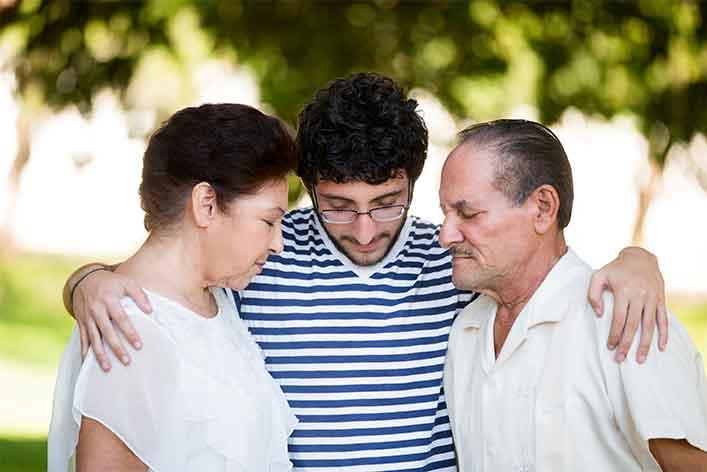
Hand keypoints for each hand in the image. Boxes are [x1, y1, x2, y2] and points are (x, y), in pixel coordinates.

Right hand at [72, 269, 151, 370]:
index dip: (130, 333)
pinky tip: (86, 363)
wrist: (85, 279)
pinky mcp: (80, 322)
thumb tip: (150, 311)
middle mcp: (97, 310)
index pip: (121, 319)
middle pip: (107, 332)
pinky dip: (84, 351)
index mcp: (109, 300)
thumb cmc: (111, 282)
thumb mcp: (127, 282)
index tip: (138, 345)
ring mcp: (87, 317)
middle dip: (116, 348)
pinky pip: (82, 338)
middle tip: (126, 361)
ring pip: (93, 338)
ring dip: (100, 354)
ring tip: (107, 368)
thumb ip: (140, 295)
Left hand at [588, 247, 667, 363]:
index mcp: (624, 291)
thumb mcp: (598, 276)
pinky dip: (663, 334)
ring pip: (649, 325)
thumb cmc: (615, 269)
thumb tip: (599, 314)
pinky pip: (663, 319)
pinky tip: (661, 347)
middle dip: (626, 343)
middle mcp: (640, 295)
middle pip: (633, 325)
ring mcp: (652, 298)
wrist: (640, 258)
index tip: (610, 346)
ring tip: (640, 359)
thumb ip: (593, 294)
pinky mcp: (661, 299)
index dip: (614, 334)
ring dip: (645, 344)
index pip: (619, 318)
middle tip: (620, 358)